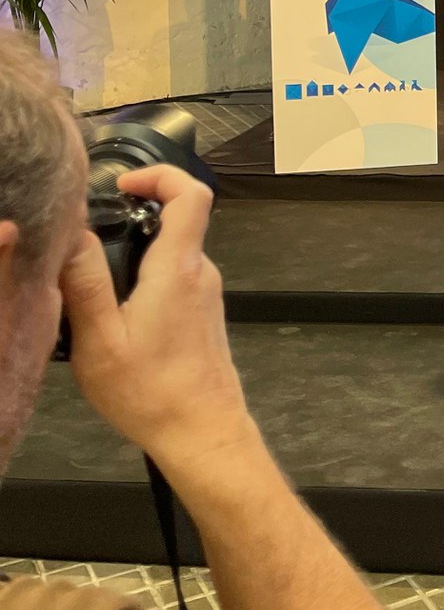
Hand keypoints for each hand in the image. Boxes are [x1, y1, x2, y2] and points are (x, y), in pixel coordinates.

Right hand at [61, 165, 250, 467]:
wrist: (202, 434)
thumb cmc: (151, 393)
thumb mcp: (100, 341)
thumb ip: (85, 283)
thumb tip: (72, 232)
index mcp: (177, 269)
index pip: (191, 194)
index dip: (160, 175)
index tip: (123, 184)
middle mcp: (199, 272)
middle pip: (174, 222)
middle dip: (130, 223)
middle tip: (87, 245)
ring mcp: (205, 294)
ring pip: (170, 255)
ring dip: (134, 259)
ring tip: (91, 291)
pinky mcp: (203, 314)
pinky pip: (173, 281)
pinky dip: (144, 284)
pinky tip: (115, 320)